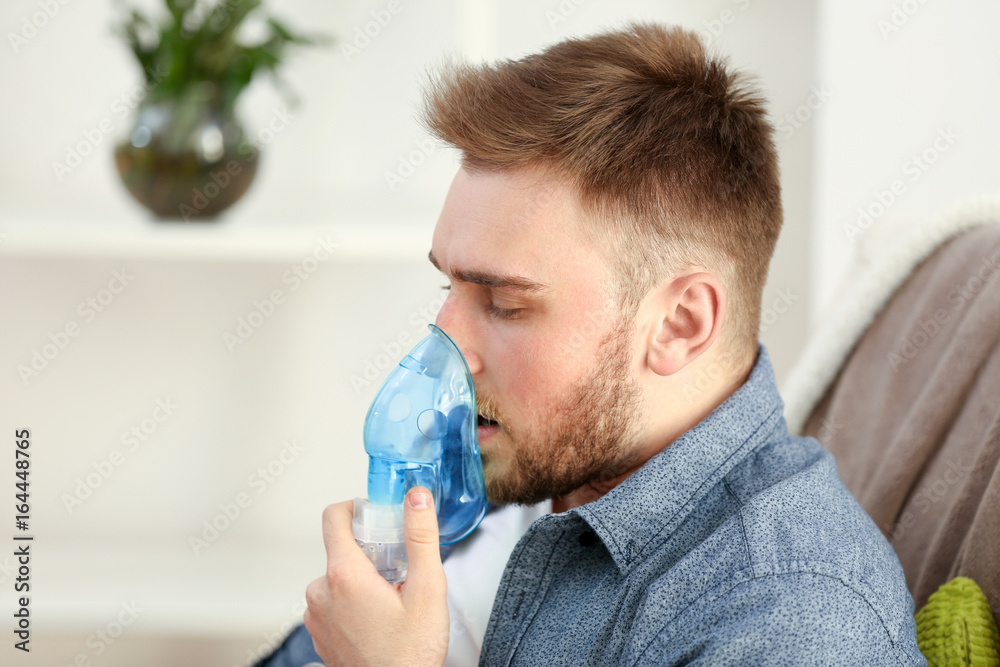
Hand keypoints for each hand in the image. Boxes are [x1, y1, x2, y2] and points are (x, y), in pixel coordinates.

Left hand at [304, 486, 449, 666]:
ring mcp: (317, 615)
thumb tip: (416, 497)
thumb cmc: (409, 654)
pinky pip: (334, 600)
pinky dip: (354, 600)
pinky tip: (379, 619)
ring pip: (339, 575)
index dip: (357, 507)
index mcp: (344, 575)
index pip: (334, 517)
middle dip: (371, 551)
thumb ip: (421, 537)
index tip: (379, 516)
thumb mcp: (428, 589)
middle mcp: (321, 592)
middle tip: (400, 570)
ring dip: (363, 578)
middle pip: (342, 548)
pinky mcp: (319, 632)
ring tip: (392, 600)